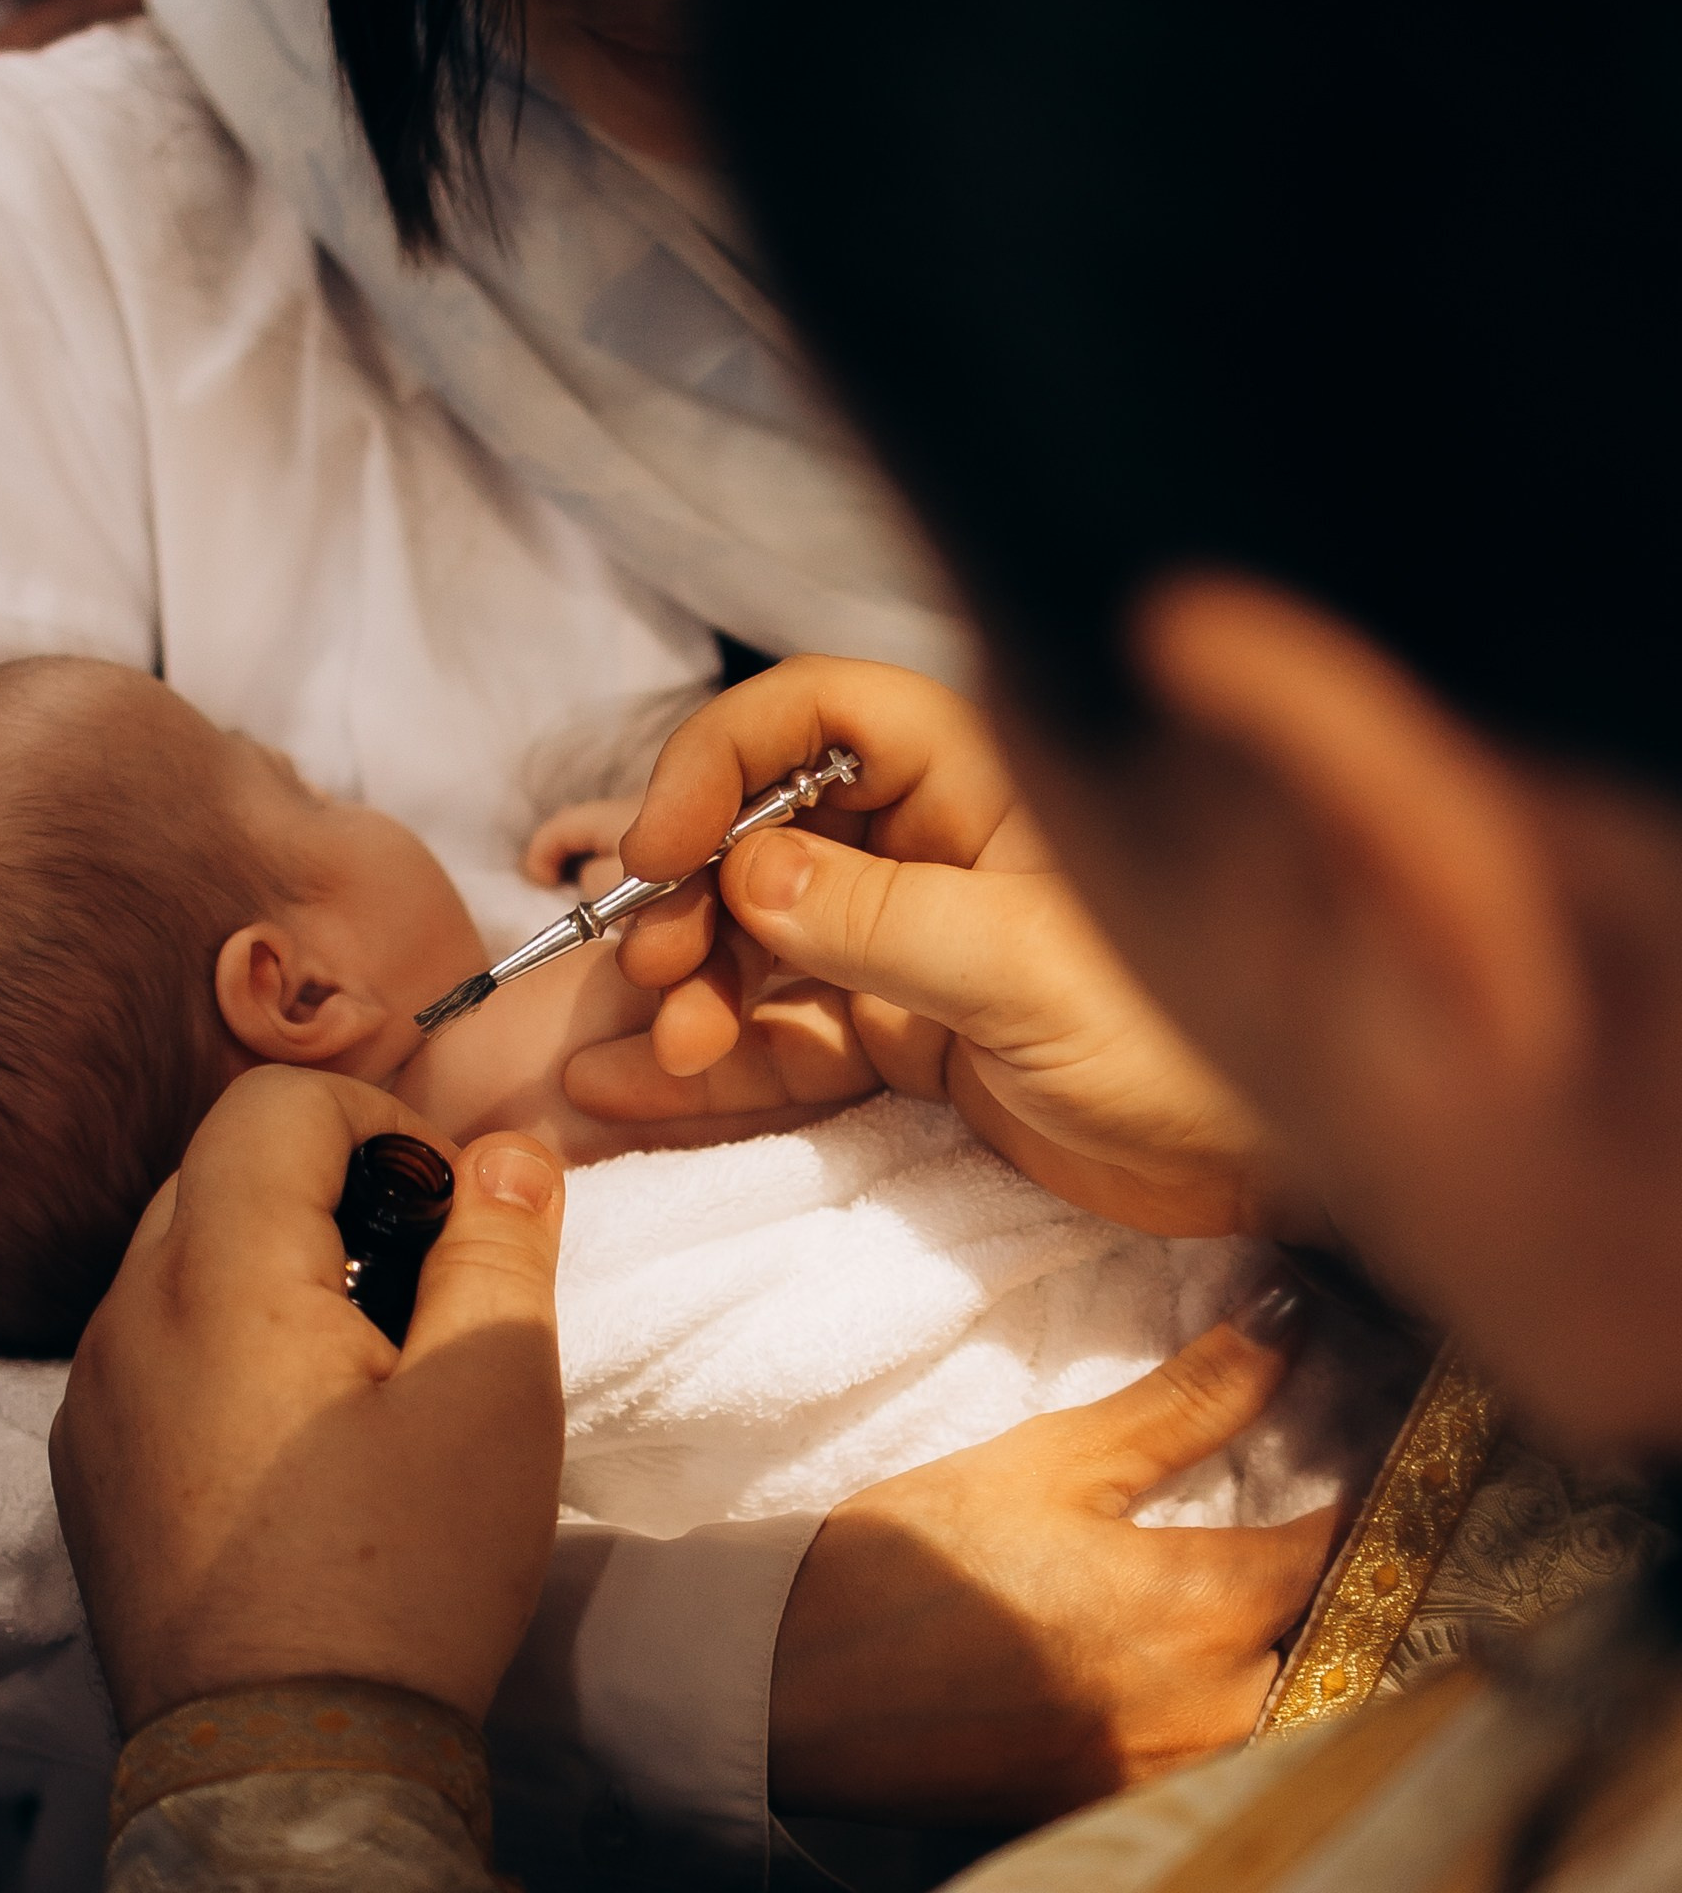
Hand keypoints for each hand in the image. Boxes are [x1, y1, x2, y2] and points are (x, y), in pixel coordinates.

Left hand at [50, 1067, 564, 1735]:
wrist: (286, 1775)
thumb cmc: (401, 1580)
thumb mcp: (492, 1396)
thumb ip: (500, 1246)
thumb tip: (507, 1155)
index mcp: (214, 1278)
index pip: (273, 1102)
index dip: (382, 1123)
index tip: (452, 1213)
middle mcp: (123, 1321)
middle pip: (222, 1170)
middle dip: (334, 1190)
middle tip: (427, 1287)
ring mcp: (92, 1402)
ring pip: (184, 1261)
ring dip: (282, 1269)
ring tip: (373, 1373)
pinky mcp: (89, 1474)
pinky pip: (155, 1350)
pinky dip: (231, 1346)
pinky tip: (307, 1445)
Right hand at [568, 655, 1314, 1237]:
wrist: (1263, 1176)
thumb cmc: (1186, 1044)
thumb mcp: (1026, 973)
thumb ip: (881, 920)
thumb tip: (743, 875)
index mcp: (977, 780)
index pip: (817, 716)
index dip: (720, 762)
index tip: (659, 849)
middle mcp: (931, 846)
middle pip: (761, 832)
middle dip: (690, 899)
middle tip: (656, 971)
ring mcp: (909, 944)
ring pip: (757, 941)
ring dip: (691, 988)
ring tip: (658, 1052)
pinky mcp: (903, 1037)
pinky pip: (781, 1033)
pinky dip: (710, 1059)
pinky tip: (630, 1084)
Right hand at [769, 1280, 1336, 1824]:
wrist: (792, 1686)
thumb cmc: (915, 1559)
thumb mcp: (1053, 1459)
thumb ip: (1187, 1401)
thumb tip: (1287, 1322)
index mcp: (1197, 1610)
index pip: (1343, 1548)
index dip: (1370, 1493)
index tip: (1380, 1451)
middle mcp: (1207, 1711)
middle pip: (1331, 1640)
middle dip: (1336, 1579)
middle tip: (1325, 1518)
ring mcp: (1170, 1777)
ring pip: (1286, 1708)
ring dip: (1290, 1650)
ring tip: (1267, 1591)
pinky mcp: (1126, 1813)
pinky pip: (1224, 1763)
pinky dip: (1231, 1711)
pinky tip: (1199, 1669)